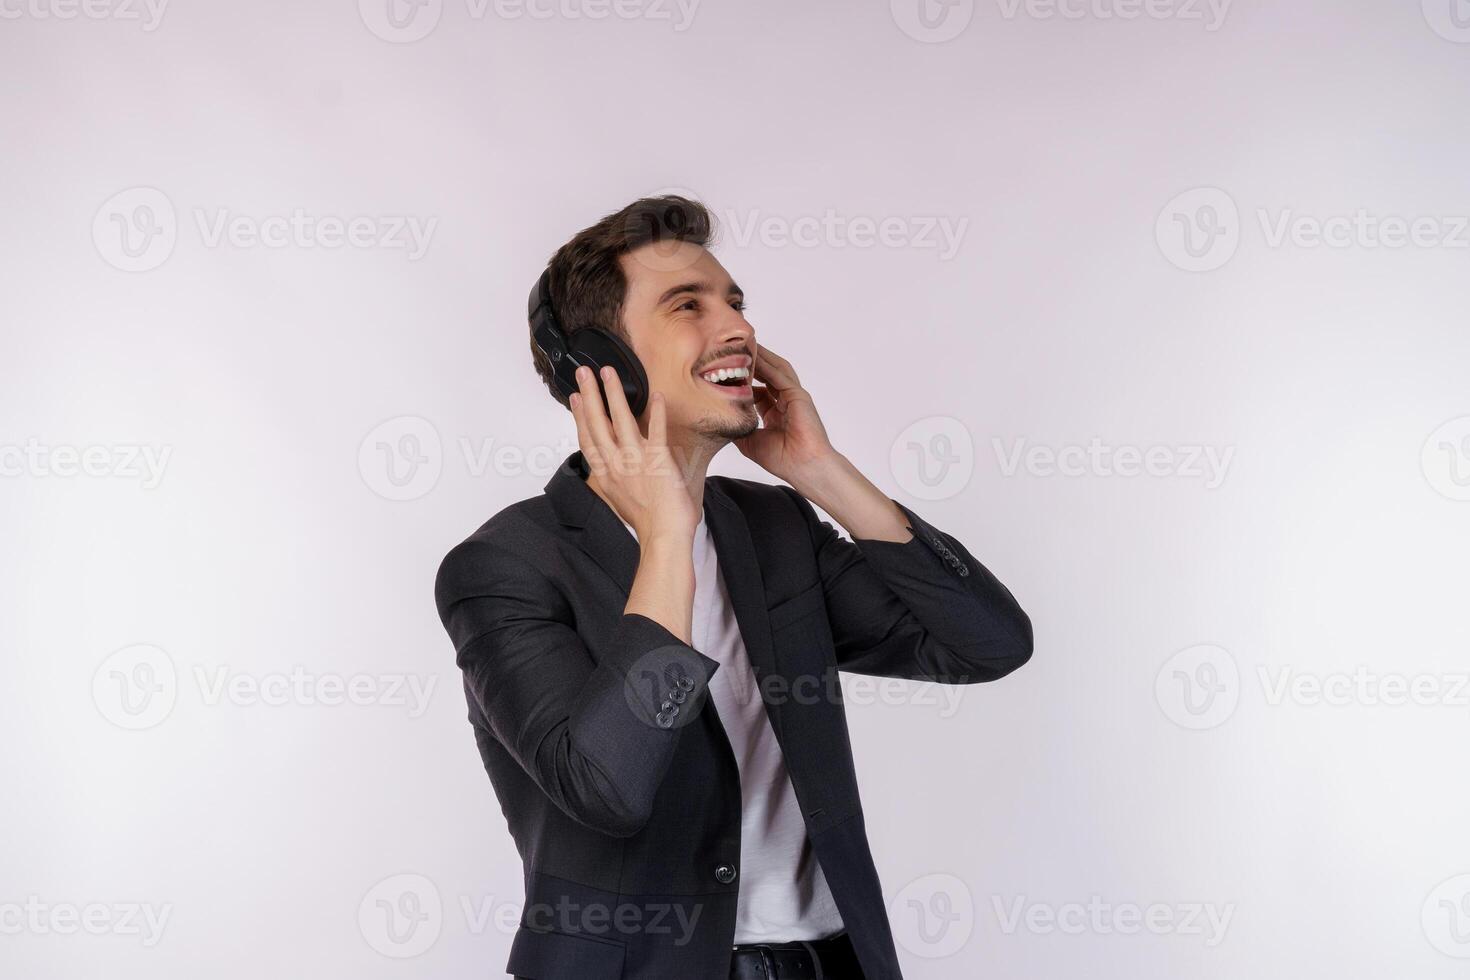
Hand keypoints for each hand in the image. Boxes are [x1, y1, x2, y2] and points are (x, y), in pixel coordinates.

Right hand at [570, 364, 699, 540]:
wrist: (664, 536)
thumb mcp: (621, 498)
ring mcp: (635, 461)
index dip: (580, 416)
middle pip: (597, 423)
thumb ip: (616, 478)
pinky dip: (656, 412)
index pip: (587, 439)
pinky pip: (656, 430)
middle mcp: (615, 465)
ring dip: (614, 393)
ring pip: (620, 420)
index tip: (577, 398)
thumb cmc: (647, 521)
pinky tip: (655, 395)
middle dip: (590, 394)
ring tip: (608, 372)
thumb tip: (614, 465)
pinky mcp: (657, 460)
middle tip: (584, 372)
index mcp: (605, 475)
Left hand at [733, 343, 838, 481]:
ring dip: (760, 356)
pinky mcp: (798, 395)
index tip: (723, 371)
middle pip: (766, 374)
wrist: (804, 467)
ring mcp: (793, 396)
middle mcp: (785, 400)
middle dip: (751, 361)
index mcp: (775, 412)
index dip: (741, 379)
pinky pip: (779, 374)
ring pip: (774, 369)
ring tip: (743, 344)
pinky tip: (753, 356)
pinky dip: (766, 364)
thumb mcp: (750, 441)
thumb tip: (719, 418)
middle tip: (733, 348)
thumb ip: (738, 426)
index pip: (757, 388)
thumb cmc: (783, 459)